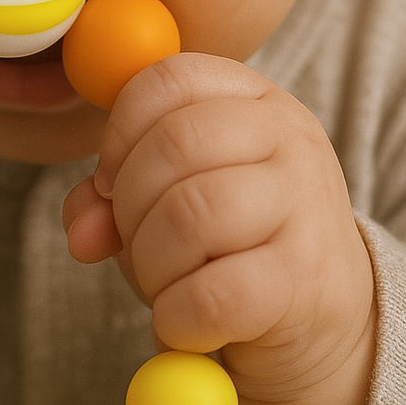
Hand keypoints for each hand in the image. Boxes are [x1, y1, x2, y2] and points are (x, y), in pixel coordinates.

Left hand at [63, 53, 375, 404]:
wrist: (323, 321)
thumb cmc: (232, 246)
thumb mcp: (173, 196)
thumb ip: (113, 194)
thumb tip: (82, 231)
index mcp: (254, 99)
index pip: (167, 80)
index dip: (118, 133)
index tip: (109, 183)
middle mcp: (289, 138)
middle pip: (174, 143)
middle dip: (128, 204)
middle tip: (132, 243)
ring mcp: (305, 206)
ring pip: (189, 216)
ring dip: (150, 264)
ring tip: (164, 285)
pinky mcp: (304, 281)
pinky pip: (210, 295)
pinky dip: (175, 317)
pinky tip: (185, 324)